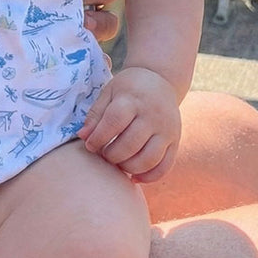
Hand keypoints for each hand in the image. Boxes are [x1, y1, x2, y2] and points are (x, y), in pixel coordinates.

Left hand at [77, 67, 180, 183]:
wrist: (161, 80)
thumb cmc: (129, 88)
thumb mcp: (109, 92)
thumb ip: (96, 114)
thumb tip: (83, 137)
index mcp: (133, 99)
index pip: (114, 122)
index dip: (99, 138)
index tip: (90, 145)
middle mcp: (152, 115)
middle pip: (130, 144)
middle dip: (111, 155)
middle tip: (103, 154)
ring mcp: (167, 130)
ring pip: (148, 159)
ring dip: (128, 167)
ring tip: (117, 163)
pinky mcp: (175, 141)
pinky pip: (164, 166)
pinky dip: (148, 177)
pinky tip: (134, 176)